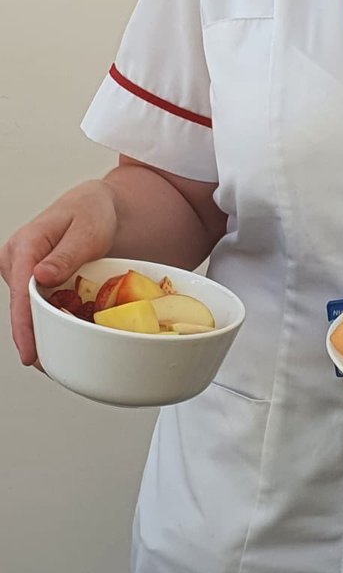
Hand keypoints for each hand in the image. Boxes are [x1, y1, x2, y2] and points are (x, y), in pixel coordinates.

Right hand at [0, 181, 118, 367]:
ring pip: (29, 311)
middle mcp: (16, 261)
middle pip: (22, 308)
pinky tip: (65, 340)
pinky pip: (38, 307)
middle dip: (34, 337)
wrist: (96, 206)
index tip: (30, 354)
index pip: (21, 293)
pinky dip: (51, 322)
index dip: (25, 326)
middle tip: (54, 366)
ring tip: (62, 358)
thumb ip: (66, 254)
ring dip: (44, 332)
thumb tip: (40, 277)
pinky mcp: (30, 282)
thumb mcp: (88, 229)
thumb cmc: (93, 212)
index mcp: (25, 245)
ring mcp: (21, 273)